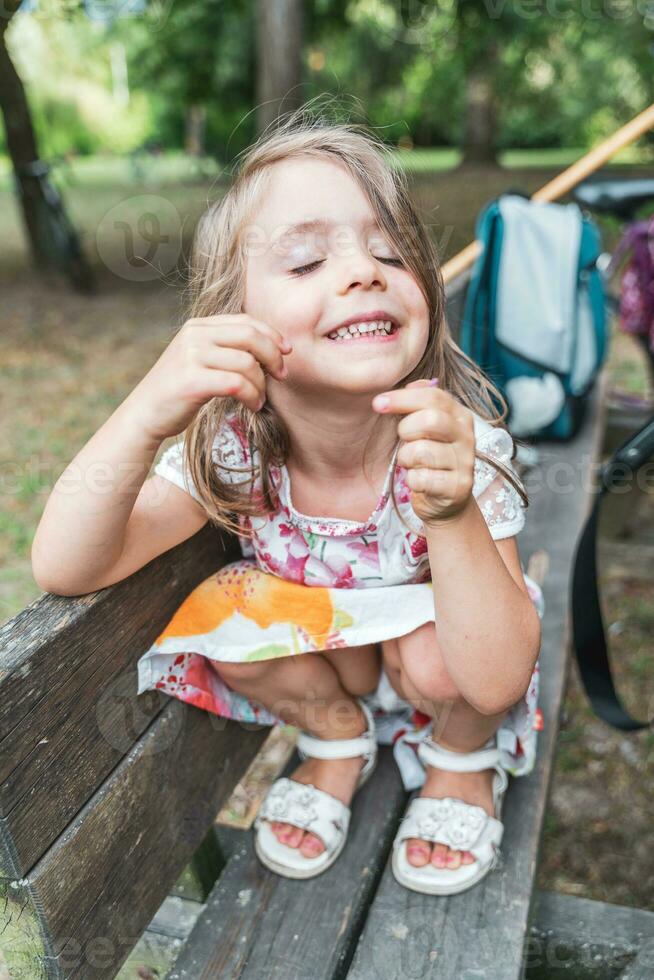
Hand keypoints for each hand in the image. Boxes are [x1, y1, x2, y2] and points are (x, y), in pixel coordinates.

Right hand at [127, 314, 291, 441]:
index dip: (271, 335)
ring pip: (246, 363)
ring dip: (261, 384)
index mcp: (198, 326)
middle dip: (273, 356)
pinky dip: (252, 396)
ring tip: (259, 399)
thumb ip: (225, 349)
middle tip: (281, 376)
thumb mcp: (199, 360)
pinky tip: (252, 405)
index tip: (286, 352)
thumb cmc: (179, 392)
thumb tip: (270, 350)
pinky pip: (237, 384)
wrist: (145, 415)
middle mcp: (194, 335)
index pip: (245, 321)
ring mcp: (191, 356)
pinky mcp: (192, 380)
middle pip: (250, 336)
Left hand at [372, 378, 475, 526]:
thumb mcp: (425, 428)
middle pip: (429, 419)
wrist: (447, 502)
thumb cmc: (430, 460)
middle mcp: (466, 436)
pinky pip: (421, 478)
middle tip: (404, 440)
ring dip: (406, 458)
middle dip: (406, 429)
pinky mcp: (458, 488)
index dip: (402, 398)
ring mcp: (465, 462)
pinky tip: (420, 482)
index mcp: (459, 416)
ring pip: (421, 451)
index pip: (433, 396)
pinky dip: (412, 481)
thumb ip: (420, 403)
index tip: (378, 404)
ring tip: (413, 464)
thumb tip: (413, 383)